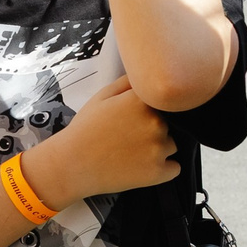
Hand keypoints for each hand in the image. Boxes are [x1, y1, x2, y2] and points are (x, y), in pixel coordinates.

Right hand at [23, 76, 177, 206]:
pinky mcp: (158, 172)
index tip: (138, 117)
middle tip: (131, 136)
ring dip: (160, 148)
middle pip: (170, 123)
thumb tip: (149, 75)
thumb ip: (128, 82)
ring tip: (135, 152)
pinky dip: (163, 168)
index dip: (152, 108)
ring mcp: (159, 149)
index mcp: (143, 101)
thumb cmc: (85, 129)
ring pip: (172, 145)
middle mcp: (156, 122)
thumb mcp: (102, 96)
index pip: (165, 100)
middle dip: (155, 128)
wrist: (72, 164)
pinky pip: (174, 168)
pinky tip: (143, 166)